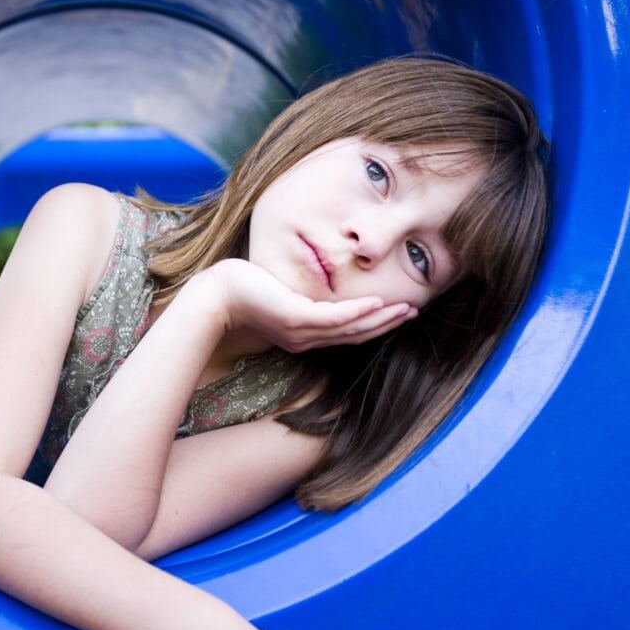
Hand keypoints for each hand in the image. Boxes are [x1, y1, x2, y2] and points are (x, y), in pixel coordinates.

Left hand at [195, 258, 416, 353]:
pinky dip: (358, 311)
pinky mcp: (295, 318)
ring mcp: (301, 332)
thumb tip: (315, 290)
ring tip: (406, 309)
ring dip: (381, 319)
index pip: (346, 333)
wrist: (215, 295)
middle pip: (355, 335)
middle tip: (413, 313)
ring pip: (350, 328)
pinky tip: (378, 302)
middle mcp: (305, 340)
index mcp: (303, 337)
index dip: (375, 326)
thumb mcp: (279, 295)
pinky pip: (334, 317)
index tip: (399, 313)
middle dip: (387, 324)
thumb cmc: (244, 290)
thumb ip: (301, 299)